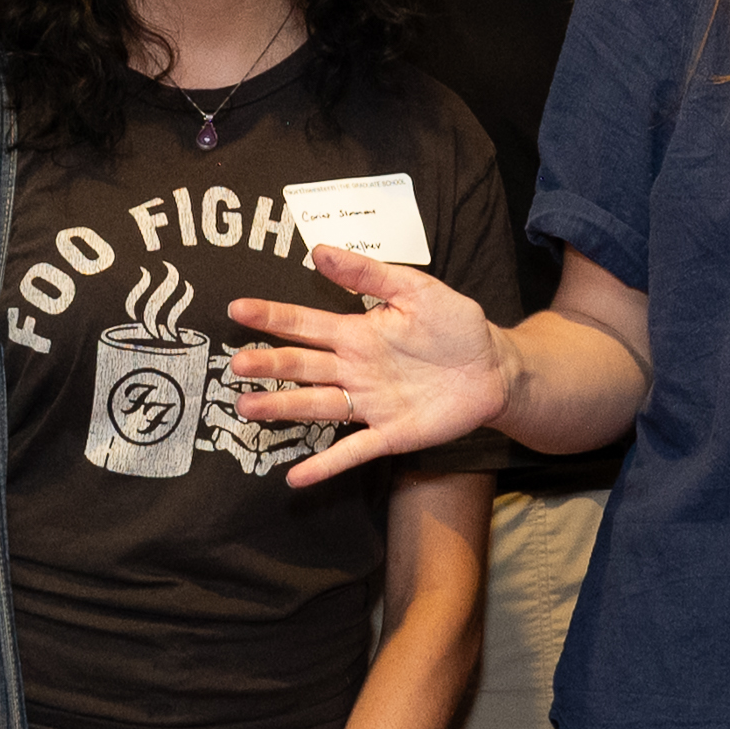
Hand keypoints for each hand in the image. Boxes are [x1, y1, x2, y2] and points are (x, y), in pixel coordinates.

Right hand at [225, 243, 507, 487]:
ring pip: (316, 406)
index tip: (237, 310)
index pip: (305, 323)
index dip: (271, 316)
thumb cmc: (455, 325)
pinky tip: (295, 477)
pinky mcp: (389, 434)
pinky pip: (353, 451)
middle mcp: (354, 369)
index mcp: (357, 333)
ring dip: (282, 407)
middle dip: (268, 364)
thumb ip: (368, 274)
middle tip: (235, 365)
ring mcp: (369, 404)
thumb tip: (319, 250)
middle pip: (301, 366)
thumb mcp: (415, 289)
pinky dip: (325, 465)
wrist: (493, 368)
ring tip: (247, 408)